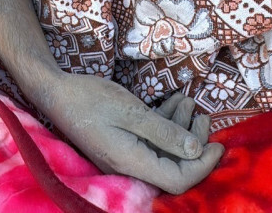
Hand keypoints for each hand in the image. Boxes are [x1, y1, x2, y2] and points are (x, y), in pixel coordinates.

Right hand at [42, 73, 223, 193]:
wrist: (54, 93)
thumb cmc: (89, 98)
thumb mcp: (131, 110)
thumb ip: (164, 132)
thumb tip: (196, 149)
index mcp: (130, 161)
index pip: (177, 179)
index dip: (202, 166)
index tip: (218, 143)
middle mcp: (126, 166)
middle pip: (172, 167)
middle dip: (193, 142)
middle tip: (203, 115)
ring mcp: (121, 157)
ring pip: (161, 152)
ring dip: (178, 129)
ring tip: (187, 100)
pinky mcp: (118, 146)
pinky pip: (148, 143)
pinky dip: (162, 125)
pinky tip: (171, 103)